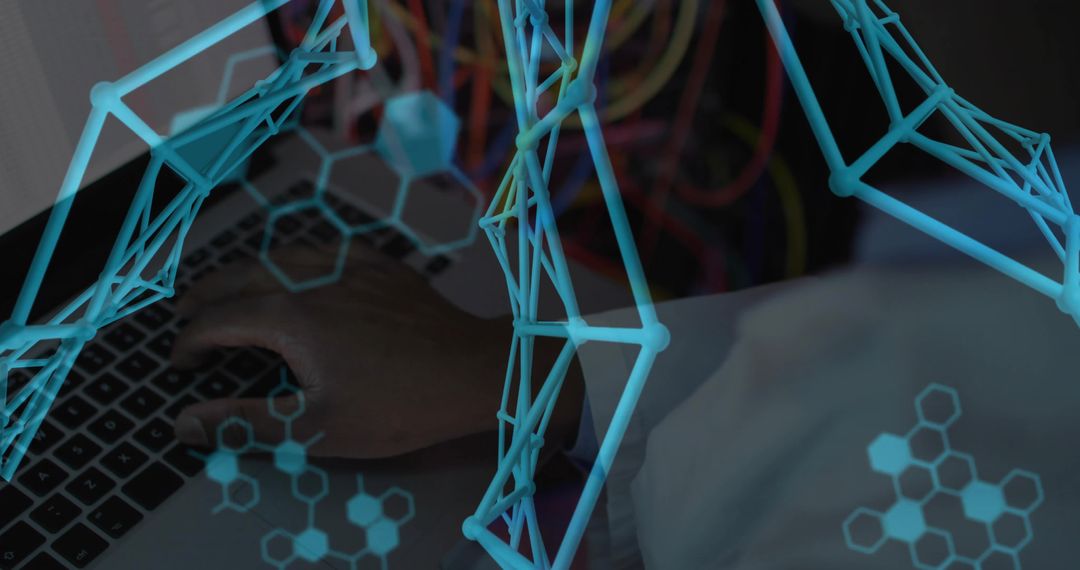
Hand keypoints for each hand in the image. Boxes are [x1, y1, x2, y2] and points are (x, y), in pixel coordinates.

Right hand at [169, 243, 511, 457]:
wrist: (475, 372)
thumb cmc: (399, 407)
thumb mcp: (316, 429)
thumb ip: (245, 424)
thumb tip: (183, 423)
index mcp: (293, 318)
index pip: (220, 321)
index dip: (190, 342)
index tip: (179, 364)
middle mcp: (317, 280)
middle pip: (245, 275)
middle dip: (208, 294)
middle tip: (184, 311)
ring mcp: (354, 267)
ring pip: (285, 255)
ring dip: (249, 271)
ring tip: (232, 285)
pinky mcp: (385, 267)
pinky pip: (330, 248)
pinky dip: (300, 257)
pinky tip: (304, 265)